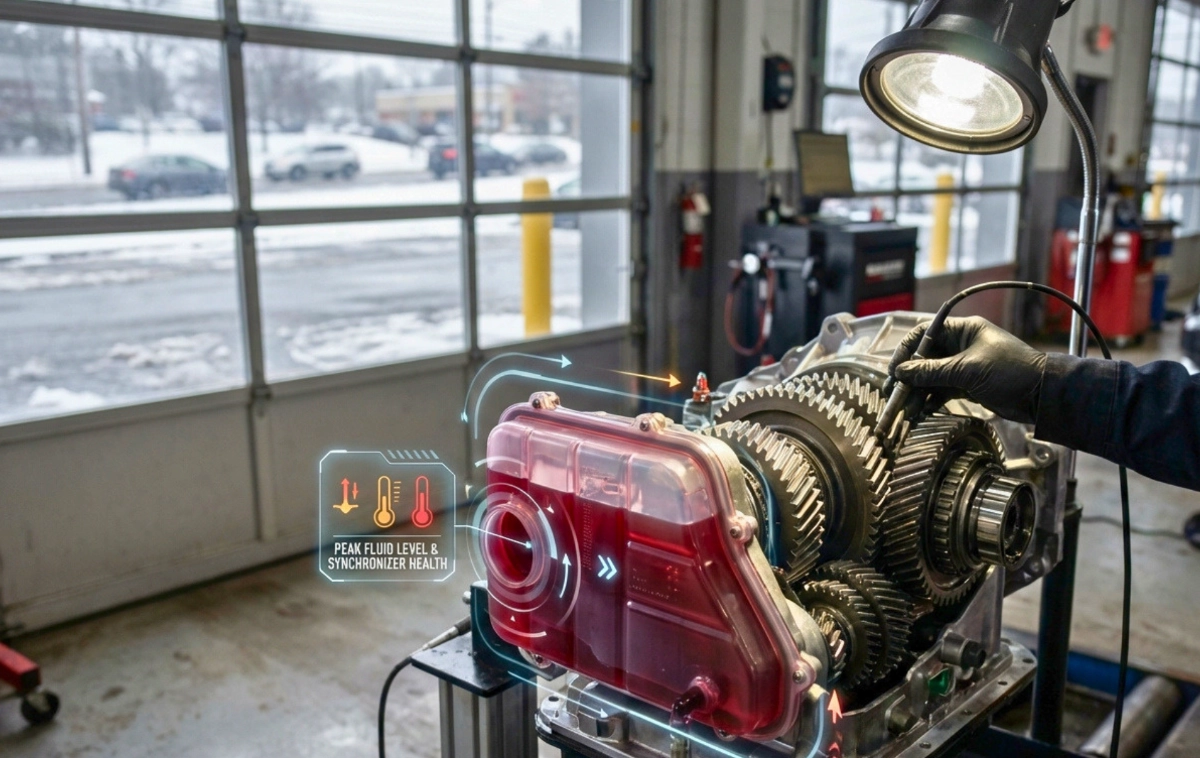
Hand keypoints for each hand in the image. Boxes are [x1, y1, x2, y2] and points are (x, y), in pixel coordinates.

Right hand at [888, 316, 1047, 423]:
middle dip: (909, 378)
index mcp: (962, 330)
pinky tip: (922, 412)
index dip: (906, 351)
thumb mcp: (967, 370)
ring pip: (931, 377)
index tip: (894, 371)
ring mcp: (963, 365)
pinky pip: (942, 390)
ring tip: (908, 411)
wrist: (1041, 395)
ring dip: (918, 393)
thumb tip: (901, 373)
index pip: (924, 334)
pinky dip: (931, 400)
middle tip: (896, 396)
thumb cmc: (1009, 372)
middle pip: (924, 358)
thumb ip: (931, 372)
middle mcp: (960, 345)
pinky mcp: (968, 384)